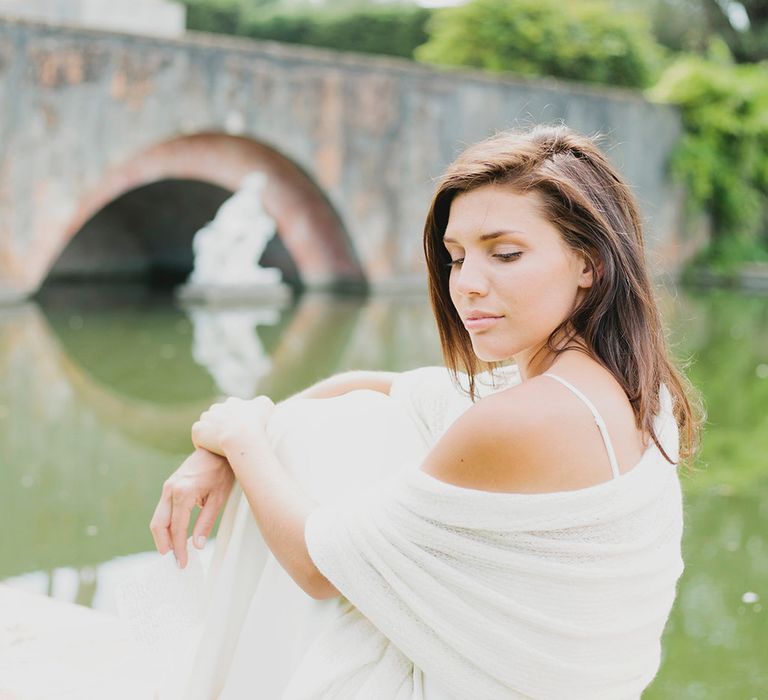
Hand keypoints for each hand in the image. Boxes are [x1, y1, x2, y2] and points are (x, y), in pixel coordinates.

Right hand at [149, 447, 233, 567]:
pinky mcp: (169, 486)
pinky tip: (174, 535)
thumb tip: (196, 545)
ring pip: (157, 518)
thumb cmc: (221, 471)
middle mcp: (170, 490)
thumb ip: (206, 522)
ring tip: (173, 551)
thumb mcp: (218, 498)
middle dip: (164, 545)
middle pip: (159, 524)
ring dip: (162, 536)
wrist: (216, 448)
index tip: (182, 562)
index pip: (177, 528)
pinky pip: (162, 510)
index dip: (178, 548)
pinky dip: (165, 525)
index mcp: (183, 493)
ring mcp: (167, 487)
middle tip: (173, 560)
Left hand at [191, 395, 274, 455]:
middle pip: (217, 415)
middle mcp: (218, 407)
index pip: (231, 408)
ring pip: (207, 424)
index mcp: (233, 402)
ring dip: (211, 432)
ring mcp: (206, 418)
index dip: (235, 419)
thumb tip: (258, 404)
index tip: (240, 430)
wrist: (243, 437)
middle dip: (222, 424)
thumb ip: (261, 403)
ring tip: (220, 445)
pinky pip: (198, 435)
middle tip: (230, 438)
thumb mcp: (266, 406)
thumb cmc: (258, 423)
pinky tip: (211, 449)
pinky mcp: (198, 430)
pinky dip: (202, 441)